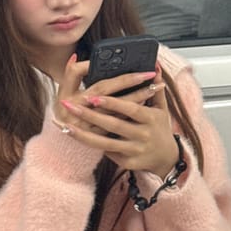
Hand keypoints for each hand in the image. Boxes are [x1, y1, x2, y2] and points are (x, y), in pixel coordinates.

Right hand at [54, 55, 159, 135]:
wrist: (63, 144)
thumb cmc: (65, 112)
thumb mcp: (63, 92)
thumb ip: (71, 74)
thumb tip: (76, 56)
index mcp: (73, 100)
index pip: (98, 86)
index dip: (115, 78)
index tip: (129, 65)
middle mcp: (82, 114)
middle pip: (112, 96)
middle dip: (131, 83)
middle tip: (149, 74)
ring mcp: (93, 128)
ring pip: (120, 112)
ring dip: (138, 98)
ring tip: (154, 87)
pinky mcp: (103, 139)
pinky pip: (122, 124)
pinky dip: (134, 112)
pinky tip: (147, 102)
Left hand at [59, 66, 178, 177]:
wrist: (166, 158)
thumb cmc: (160, 128)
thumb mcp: (161, 108)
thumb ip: (154, 88)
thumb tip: (154, 67)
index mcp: (151, 119)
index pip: (130, 109)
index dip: (112, 103)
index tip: (92, 97)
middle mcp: (143, 135)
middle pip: (113, 124)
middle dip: (89, 115)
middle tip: (68, 105)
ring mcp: (135, 150)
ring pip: (104, 143)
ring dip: (83, 135)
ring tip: (64, 125)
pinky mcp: (128, 163)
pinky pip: (107, 153)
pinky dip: (92, 145)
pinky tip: (76, 138)